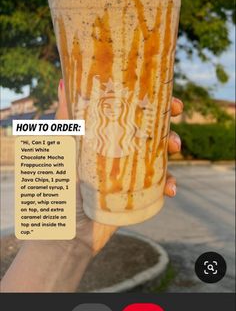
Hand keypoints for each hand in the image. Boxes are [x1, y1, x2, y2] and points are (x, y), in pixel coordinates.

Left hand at [56, 80, 182, 254]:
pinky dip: (170, 183)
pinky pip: (161, 184)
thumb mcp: (61, 145)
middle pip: (150, 128)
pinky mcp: (138, 192)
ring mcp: (130, 171)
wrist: (65, 230)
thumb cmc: (57, 185)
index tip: (165, 94)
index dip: (150, 101)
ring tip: (174, 149)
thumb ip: (65, 117)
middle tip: (177, 113)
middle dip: (167, 119)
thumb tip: (62, 80)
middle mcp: (119, 150)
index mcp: (104, 135)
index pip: (130, 111)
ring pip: (160, 152)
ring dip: (172, 146)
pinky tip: (171, 187)